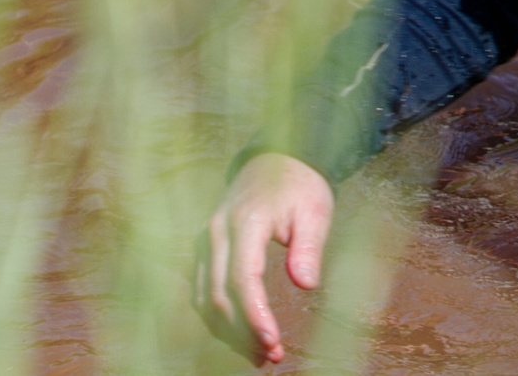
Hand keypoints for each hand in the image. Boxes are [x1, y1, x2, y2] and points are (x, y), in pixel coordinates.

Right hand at [197, 152, 335, 364]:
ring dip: (228, 330)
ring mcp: (205, 240)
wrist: (274, 160)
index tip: (273, 342)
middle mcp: (216, 232)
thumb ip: (309, 247)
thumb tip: (306, 284)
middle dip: (243, 331)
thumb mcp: (315, 210)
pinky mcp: (204, 249)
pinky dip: (218, 316)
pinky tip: (241, 333)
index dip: (254, 315)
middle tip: (272, 356)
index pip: (242, 278)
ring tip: (261, 353)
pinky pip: (202, 289)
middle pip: (218, 294)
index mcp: (245, 221)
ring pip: (204, 297)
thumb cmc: (299, 186)